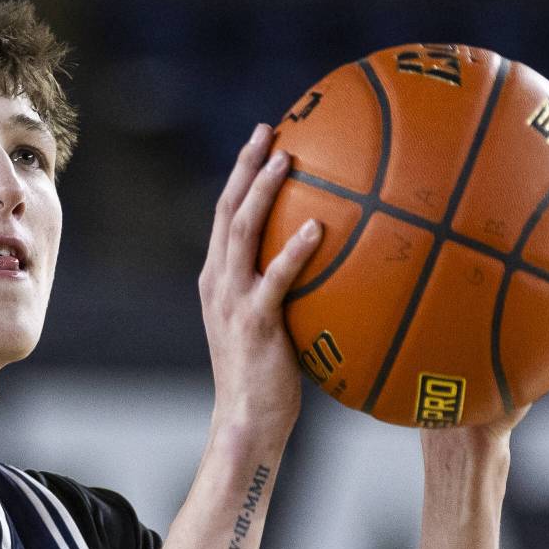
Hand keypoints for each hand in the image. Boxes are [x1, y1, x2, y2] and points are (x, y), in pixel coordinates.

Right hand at [199, 124, 322, 435]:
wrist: (246, 418)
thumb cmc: (265, 375)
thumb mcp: (268, 324)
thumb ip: (283, 290)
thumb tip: (331, 263)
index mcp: (217, 279)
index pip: (224, 216)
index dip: (240, 176)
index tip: (261, 141)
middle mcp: (217, 282)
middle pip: (226, 210)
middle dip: (245, 166)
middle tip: (268, 130)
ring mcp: (232, 300)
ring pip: (241, 232)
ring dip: (262, 192)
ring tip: (286, 159)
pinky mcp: (254, 322)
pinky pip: (275, 278)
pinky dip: (293, 250)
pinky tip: (318, 228)